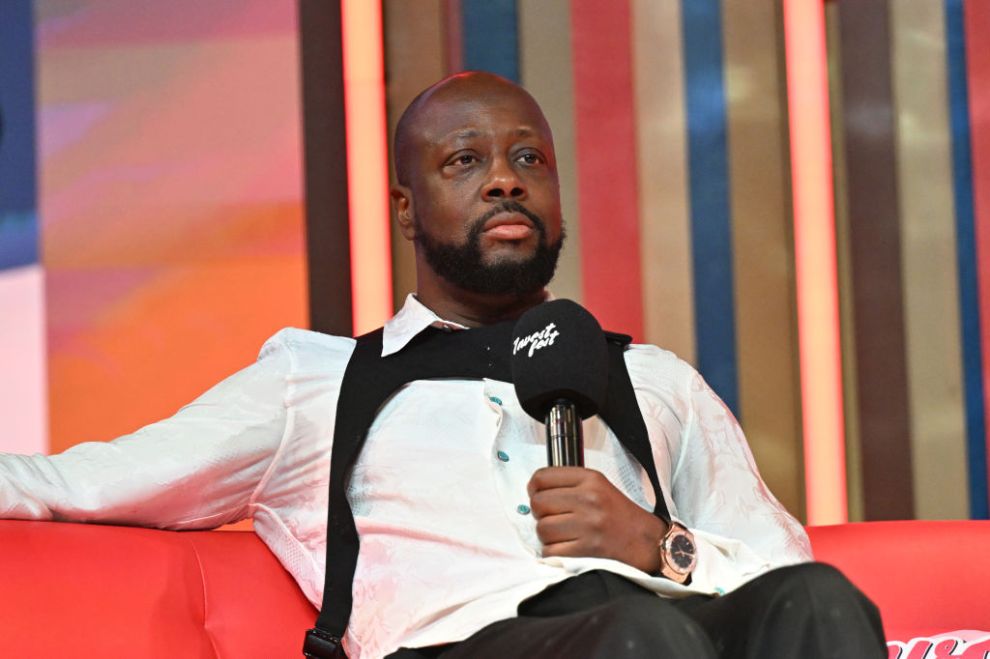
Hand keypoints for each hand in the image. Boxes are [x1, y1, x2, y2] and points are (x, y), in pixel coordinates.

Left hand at [527, 466, 667, 573]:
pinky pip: (551, 551)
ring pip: (542, 529)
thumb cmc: (619, 515)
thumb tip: (533, 491)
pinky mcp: (587, 550)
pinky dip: (554, 553)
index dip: (534, 489)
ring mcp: (588, 525)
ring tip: (564, 536)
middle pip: (538, 504)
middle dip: (541, 514)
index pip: (542, 477)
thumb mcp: (599, 487)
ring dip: (548, 536)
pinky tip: (568, 549)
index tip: (538, 496)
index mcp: (591, 479)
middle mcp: (589, 499)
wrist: (648, 542)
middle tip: (554, 519)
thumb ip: (569, 484)